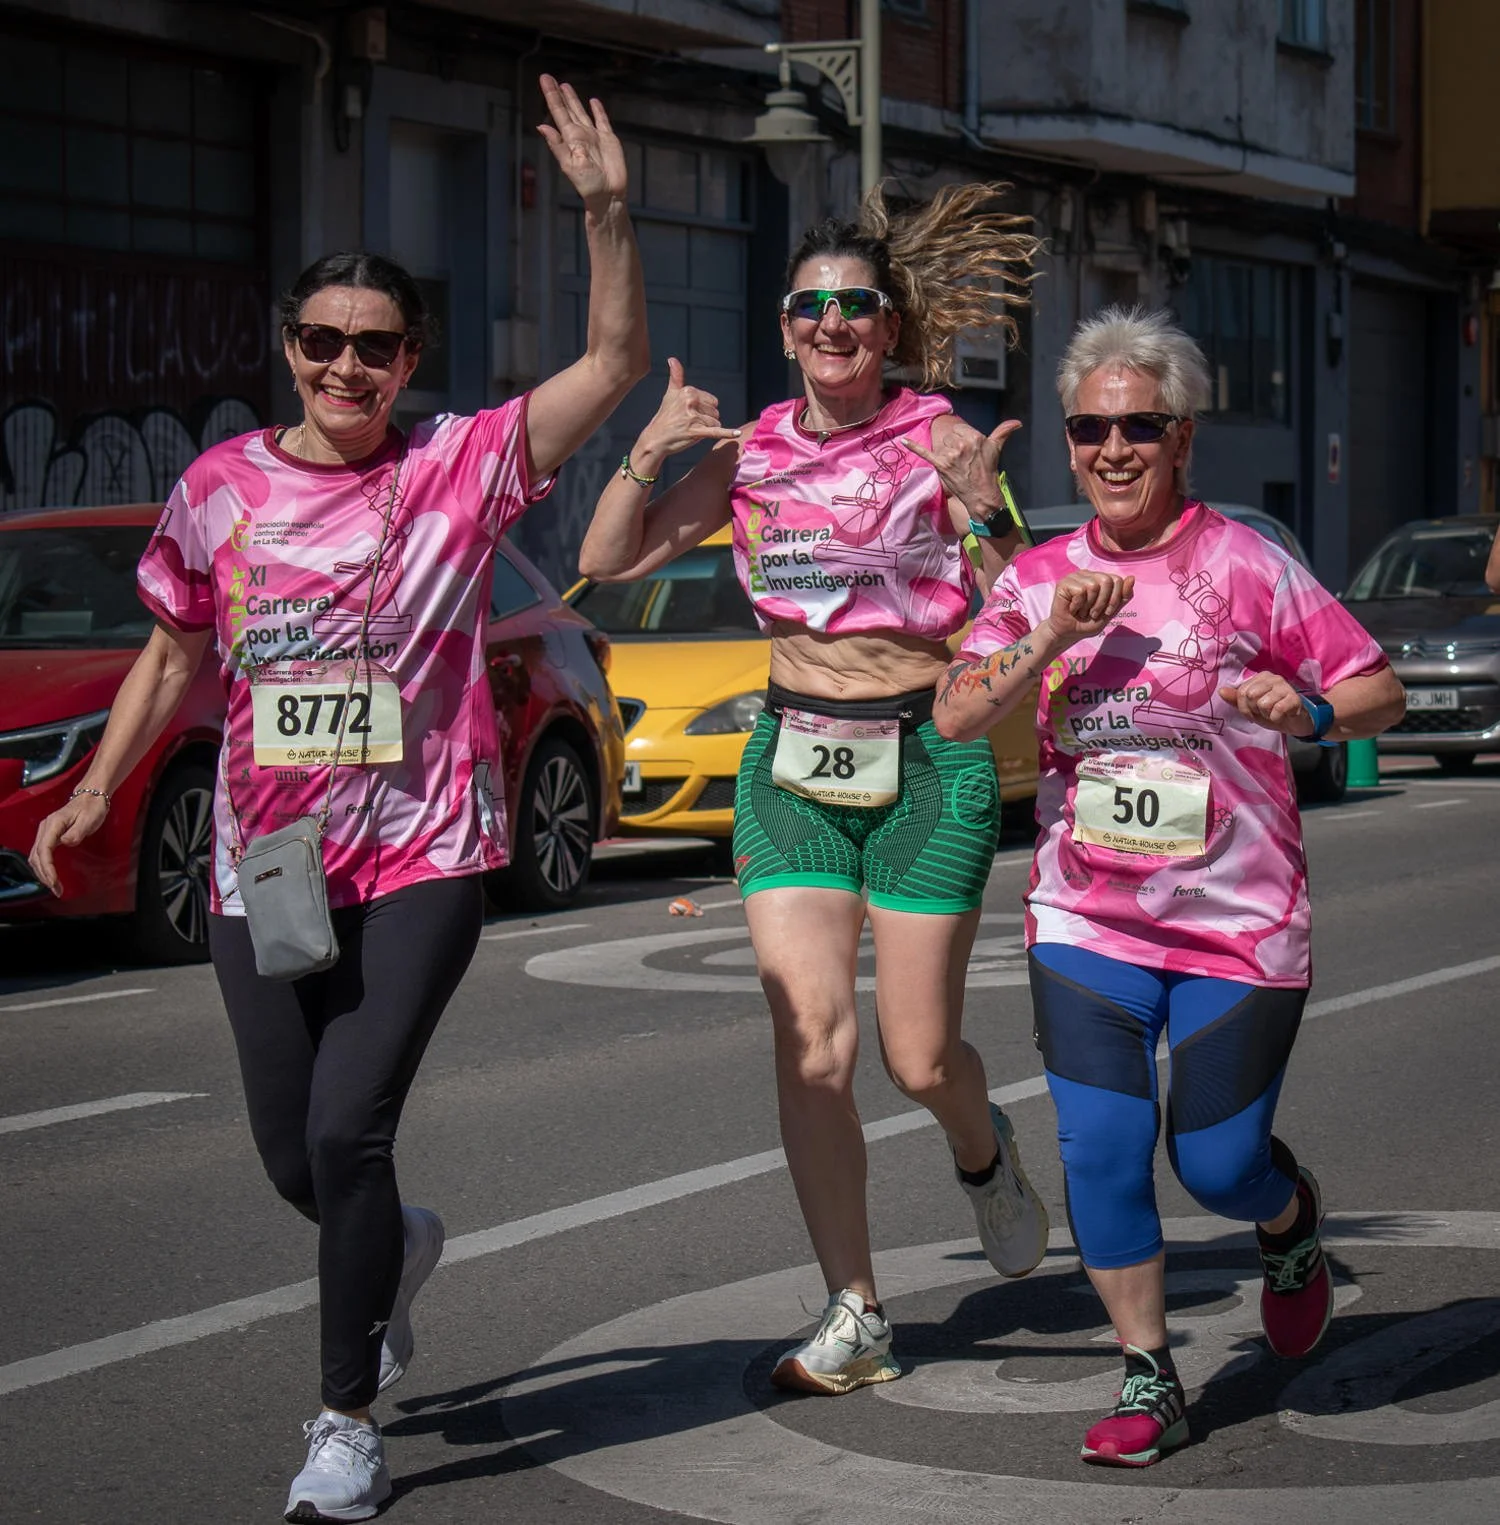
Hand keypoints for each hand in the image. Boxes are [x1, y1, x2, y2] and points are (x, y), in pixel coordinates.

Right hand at [28, 792, 110, 897]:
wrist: (90, 798)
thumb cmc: (91, 808)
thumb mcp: (89, 819)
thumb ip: (77, 832)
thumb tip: (66, 842)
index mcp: (53, 824)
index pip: (44, 849)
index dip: (47, 867)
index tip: (54, 881)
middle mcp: (45, 829)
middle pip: (37, 856)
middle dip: (45, 875)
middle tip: (57, 890)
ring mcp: (45, 833)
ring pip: (36, 857)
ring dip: (43, 873)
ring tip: (55, 887)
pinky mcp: (49, 837)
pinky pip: (41, 855)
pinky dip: (44, 867)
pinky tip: (51, 877)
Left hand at [536, 74, 625, 208]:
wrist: (608, 195)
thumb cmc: (588, 184)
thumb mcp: (569, 165)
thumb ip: (557, 145)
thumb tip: (541, 127)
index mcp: (569, 138)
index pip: (558, 112)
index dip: (551, 95)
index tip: (544, 79)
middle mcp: (580, 134)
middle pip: (567, 109)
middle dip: (558, 94)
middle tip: (548, 78)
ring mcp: (594, 136)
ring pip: (582, 112)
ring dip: (573, 99)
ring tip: (565, 85)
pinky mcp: (609, 139)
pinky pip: (602, 121)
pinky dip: (598, 111)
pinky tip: (593, 102)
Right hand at [634, 358, 741, 465]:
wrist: (656, 438)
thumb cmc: (665, 416)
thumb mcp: (670, 394)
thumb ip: (675, 376)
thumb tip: (672, 359)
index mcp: (688, 391)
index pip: (713, 401)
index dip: (704, 410)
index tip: (690, 413)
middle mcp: (691, 401)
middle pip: (715, 412)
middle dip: (706, 419)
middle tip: (690, 423)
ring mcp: (694, 417)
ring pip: (715, 423)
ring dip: (707, 429)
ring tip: (691, 430)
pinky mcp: (696, 431)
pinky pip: (716, 431)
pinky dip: (728, 433)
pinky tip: (737, 434)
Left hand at [903, 417, 1022, 532]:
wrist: (981, 494)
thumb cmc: (988, 471)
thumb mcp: (996, 448)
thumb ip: (1003, 432)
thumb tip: (1017, 422)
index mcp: (974, 437)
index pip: (960, 429)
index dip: (962, 438)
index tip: (967, 449)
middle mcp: (961, 445)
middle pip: (949, 436)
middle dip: (954, 445)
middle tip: (962, 459)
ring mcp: (950, 455)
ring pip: (941, 444)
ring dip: (945, 452)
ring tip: (956, 464)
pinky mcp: (940, 465)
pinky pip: (924, 453)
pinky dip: (913, 446)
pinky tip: (903, 441)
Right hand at [1042, 571, 1134, 645]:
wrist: (1069, 633)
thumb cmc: (1088, 622)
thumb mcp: (1111, 612)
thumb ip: (1123, 596)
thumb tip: (1132, 578)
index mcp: (1100, 578)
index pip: (1117, 580)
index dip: (1114, 599)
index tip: (1106, 612)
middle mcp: (1088, 574)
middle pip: (1107, 581)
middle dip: (1103, 602)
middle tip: (1093, 613)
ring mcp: (1075, 577)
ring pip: (1093, 586)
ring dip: (1089, 605)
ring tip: (1082, 611)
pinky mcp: (1064, 583)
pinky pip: (1080, 591)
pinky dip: (1078, 605)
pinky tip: (1072, 608)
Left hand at [1218, 673, 1312, 735]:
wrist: (1295, 722)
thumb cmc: (1271, 712)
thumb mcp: (1250, 707)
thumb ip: (1235, 699)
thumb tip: (1221, 691)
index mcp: (1260, 677)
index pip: (1241, 693)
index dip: (1244, 707)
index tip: (1254, 711)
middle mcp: (1273, 678)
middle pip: (1250, 696)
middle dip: (1255, 710)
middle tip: (1265, 712)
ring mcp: (1285, 686)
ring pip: (1263, 703)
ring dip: (1267, 714)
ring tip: (1274, 713)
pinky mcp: (1294, 698)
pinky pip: (1277, 710)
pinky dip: (1276, 718)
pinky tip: (1283, 715)